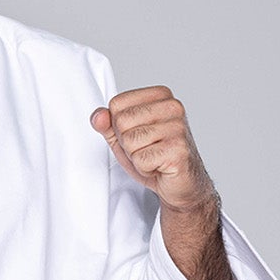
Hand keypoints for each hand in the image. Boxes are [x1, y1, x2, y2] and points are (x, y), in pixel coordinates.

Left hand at [90, 86, 218, 213]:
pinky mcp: (178, 149)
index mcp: (160, 96)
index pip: (117, 104)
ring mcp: (178, 127)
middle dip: (127, 144)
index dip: (119, 127)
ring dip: (136, 157)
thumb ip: (109, 125)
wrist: (182, 184)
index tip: (139, 137)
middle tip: (147, 150)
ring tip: (153, 158)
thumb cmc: (156, 158)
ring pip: (130, 141)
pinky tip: (159, 167)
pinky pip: (141, 159)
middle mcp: (172, 106)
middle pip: (121, 121)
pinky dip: (145, 169)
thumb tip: (98, 116)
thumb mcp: (125, 138)